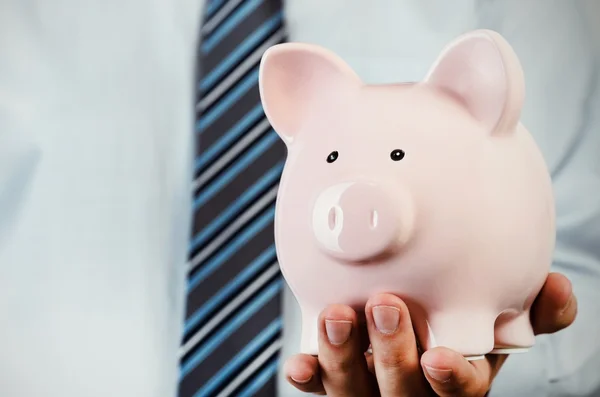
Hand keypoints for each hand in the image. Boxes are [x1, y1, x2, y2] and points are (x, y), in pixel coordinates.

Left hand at [284, 272, 577, 395]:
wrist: (424, 334)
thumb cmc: (463, 328)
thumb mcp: (501, 321)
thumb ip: (533, 309)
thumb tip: (557, 286)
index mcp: (458, 380)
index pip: (460, 393)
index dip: (452, 381)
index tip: (440, 357)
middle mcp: (414, 392)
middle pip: (402, 391)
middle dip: (392, 355)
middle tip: (384, 308)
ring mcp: (372, 390)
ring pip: (355, 391)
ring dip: (344, 356)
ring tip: (336, 314)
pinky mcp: (338, 382)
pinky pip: (321, 387)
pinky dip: (311, 374)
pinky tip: (299, 362)